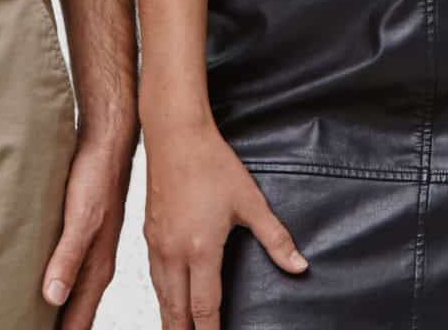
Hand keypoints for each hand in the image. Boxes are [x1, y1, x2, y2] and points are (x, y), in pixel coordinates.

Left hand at [39, 124, 134, 329]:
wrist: (107, 142)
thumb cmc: (96, 177)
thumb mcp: (80, 219)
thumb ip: (68, 258)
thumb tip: (53, 297)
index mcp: (98, 267)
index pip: (80, 318)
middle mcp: (97, 263)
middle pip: (77, 311)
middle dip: (61, 329)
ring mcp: (90, 250)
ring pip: (74, 293)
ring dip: (59, 311)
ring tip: (36, 322)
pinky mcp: (81, 235)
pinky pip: (69, 271)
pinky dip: (56, 286)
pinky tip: (43, 285)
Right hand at [142, 115, 305, 329]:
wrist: (175, 135)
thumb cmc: (211, 163)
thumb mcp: (251, 202)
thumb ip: (276, 238)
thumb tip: (299, 265)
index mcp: (200, 250)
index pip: (204, 307)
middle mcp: (173, 252)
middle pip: (175, 310)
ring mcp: (157, 243)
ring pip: (161, 295)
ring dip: (170, 318)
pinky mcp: (148, 233)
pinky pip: (154, 276)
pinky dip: (161, 296)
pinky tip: (167, 297)